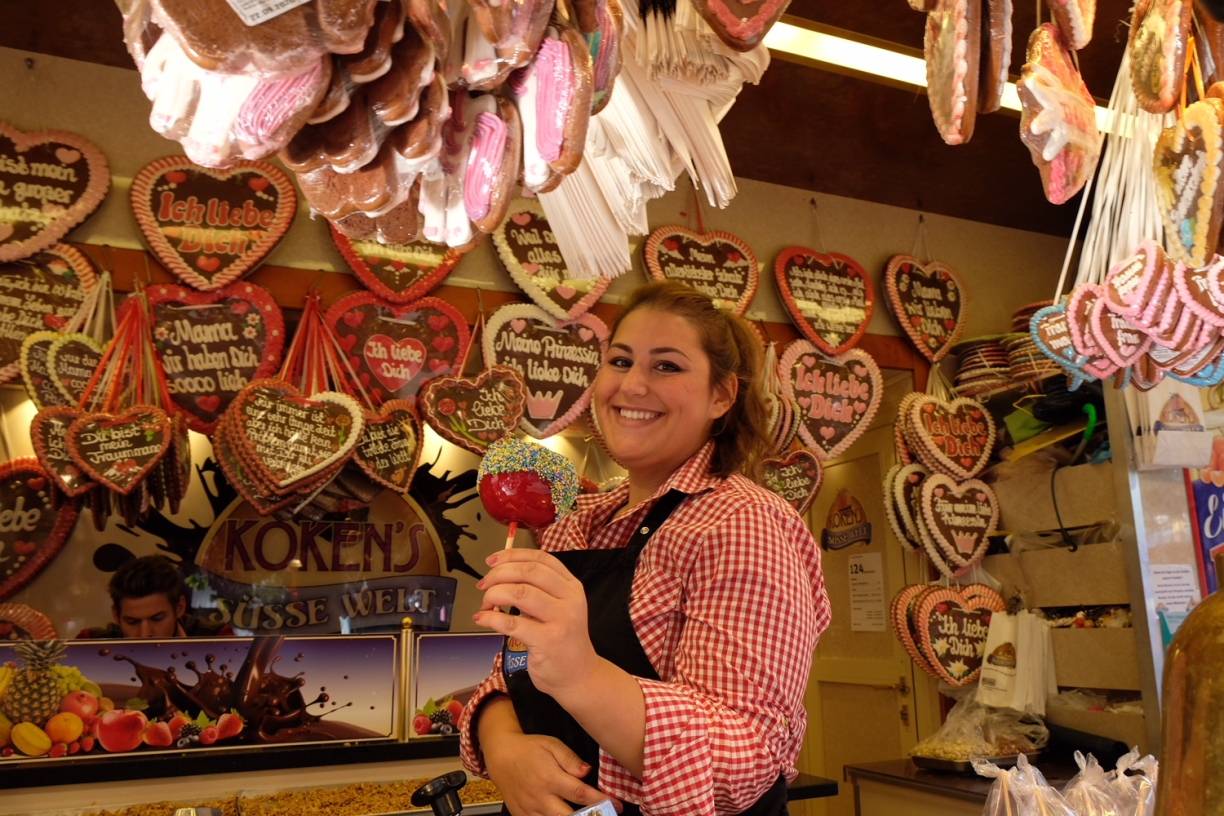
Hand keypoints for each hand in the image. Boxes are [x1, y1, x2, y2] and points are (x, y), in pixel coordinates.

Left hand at [474, 549, 598, 698]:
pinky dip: (491, 618)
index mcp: (572, 586)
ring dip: (494, 595)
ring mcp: (561, 620)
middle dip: (499, 574)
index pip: (541, 558)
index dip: (513, 555)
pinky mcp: (548, 641)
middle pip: (529, 572)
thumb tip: (499, 574)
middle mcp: (570, 599)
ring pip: (520, 593)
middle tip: (483, 585)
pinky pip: (511, 623)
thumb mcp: (559, 608)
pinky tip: (482, 619)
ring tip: (485, 605)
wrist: (579, 676)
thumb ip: (538, 591)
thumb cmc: (562, 641)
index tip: (492, 560)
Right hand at [485, 731, 621, 815]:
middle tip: (605, 815)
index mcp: (550, 777)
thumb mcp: (552, 745)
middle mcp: (540, 797)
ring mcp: (530, 809)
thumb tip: (587, 772)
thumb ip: (570, 759)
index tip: (617, 805)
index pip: (580, 794)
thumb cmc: (529, 749)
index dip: (600, 801)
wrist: (501, 756)